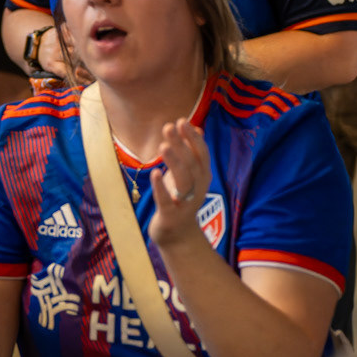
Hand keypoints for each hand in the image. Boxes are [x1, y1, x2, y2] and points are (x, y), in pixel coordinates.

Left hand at [147, 118, 213, 250]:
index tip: (182, 121)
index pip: (201, 154)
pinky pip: (166, 200)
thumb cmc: (182, 199)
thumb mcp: (190, 176)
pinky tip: (154, 173)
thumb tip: (197, 128)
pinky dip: (161, 187)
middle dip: (181, 144)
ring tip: (163, 146)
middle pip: (191, 164)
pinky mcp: (170, 215)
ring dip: (174, 162)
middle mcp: (197, 189)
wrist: (179, 235)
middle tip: (169, 126)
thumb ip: (193, 153)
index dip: (193, 138)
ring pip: (182, 181)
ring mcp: (184, 203)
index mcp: (202, 177)